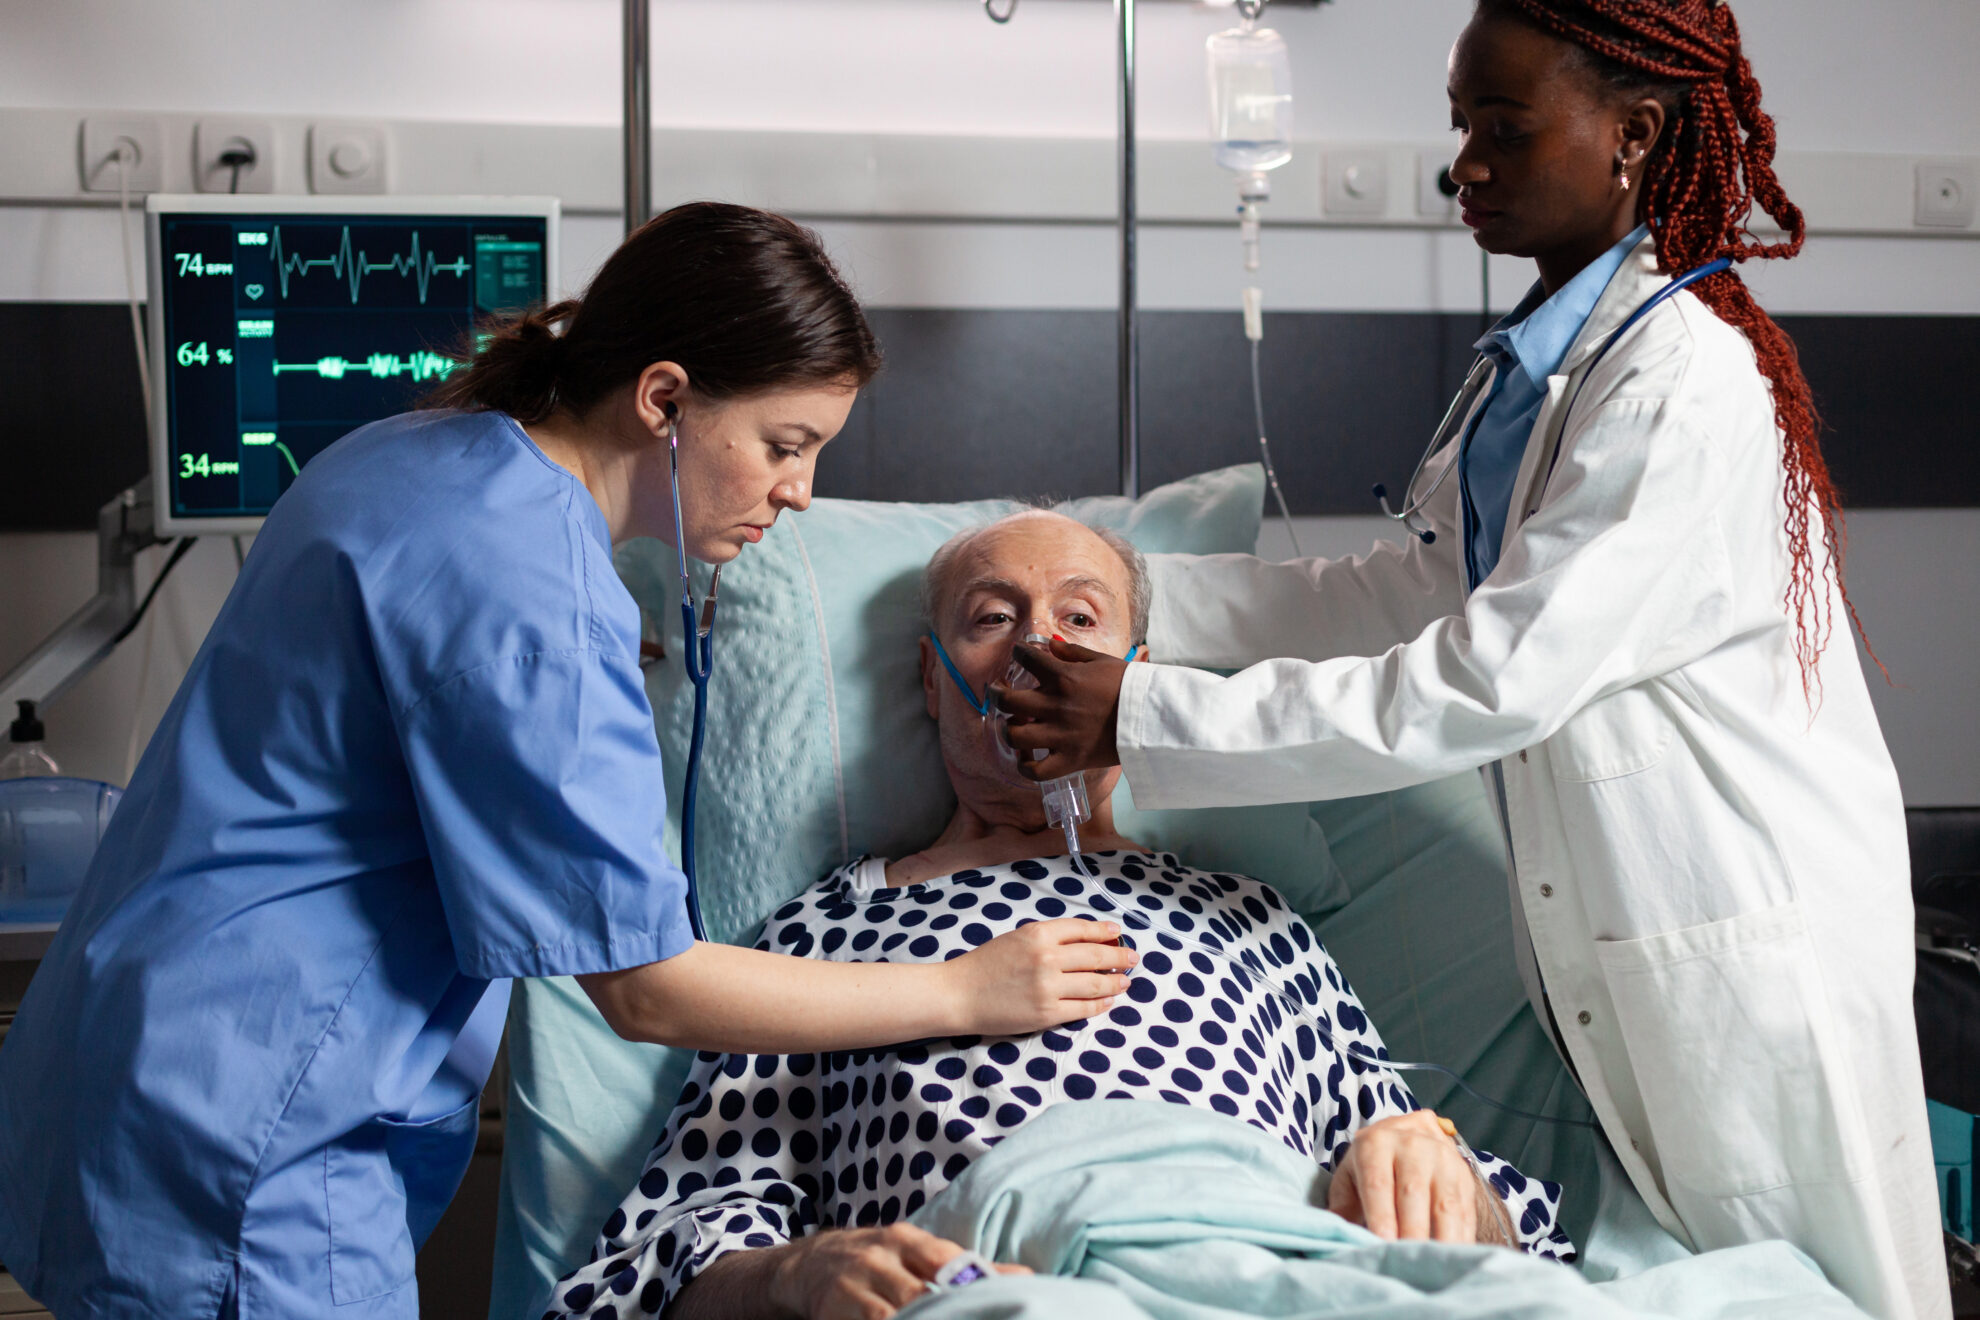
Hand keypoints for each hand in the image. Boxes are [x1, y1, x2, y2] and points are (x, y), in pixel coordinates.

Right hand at [769, 1225, 1029, 1319]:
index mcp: (905, 1239)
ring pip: (890, 1316)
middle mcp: (878, 1259)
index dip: (972, 1288)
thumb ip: (967, 1267)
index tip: (1001, 1308)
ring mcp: (852, 1287)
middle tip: (977, 1319)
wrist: (809, 1263)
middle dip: (945, 1314)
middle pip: (919, 1294)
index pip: (945, 1262)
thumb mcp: (918, 1252)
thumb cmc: (880, 1261)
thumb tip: (1026, 1277)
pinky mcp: (833, 1311)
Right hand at [941, 917, 1136, 1034]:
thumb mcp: (1017, 938)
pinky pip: (1084, 1008)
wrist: (959, 994)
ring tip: (1125, 981)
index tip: (1118, 934)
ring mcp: (1048, 987)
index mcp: (1038, 934)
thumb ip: (1048, 938)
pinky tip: (1108, 1001)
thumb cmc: (985, 965)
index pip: (1083, 929)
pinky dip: (1101, 1004)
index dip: (1105, 932)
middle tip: (1133, 958)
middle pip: (1096, 956)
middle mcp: (1047, 958)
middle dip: (1120, 957)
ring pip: (1095, 984)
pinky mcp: (1047, 1013)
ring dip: (1115, 982)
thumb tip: (1086, 942)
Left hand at [990, 638, 1128, 781]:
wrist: (1151, 717)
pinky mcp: (1069, 760)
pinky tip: (1025, 757)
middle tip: (996, 691)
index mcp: (1065, 678)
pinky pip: (1035, 771)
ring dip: (1009, 728)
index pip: (1027, 659)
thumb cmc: (1129, 686)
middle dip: (995, 693)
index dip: (1019, 653)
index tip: (1019, 655)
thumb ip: (1072, 654)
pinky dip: (1024, 766)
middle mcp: (1057, 706)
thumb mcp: (1102, 661)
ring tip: (1014, 724)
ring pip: (1014, 735)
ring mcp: (1061, 736)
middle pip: (1008, 700)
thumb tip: (1050, 646)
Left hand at [1326, 1110, 1511, 1245]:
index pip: (1378, 1183)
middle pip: (1412, 1193)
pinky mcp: (1464, 1177)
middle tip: (1407, 1261)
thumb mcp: (1350, 1177)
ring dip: (1441, 1239)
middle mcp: (1412, 1145)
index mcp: (1376, 1143)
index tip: (1383, 1243)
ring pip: (1445, 1204)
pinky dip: (1461, 1239)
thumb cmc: (1372, 1167)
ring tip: (1433, 1267)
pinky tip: (1455, 1259)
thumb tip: (1335, 1231)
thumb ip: (1342, 1205)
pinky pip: (1465, 1212)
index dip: (1381, 1215)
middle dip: (1410, 1231)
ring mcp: (1443, 1159)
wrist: (1410, 1137)